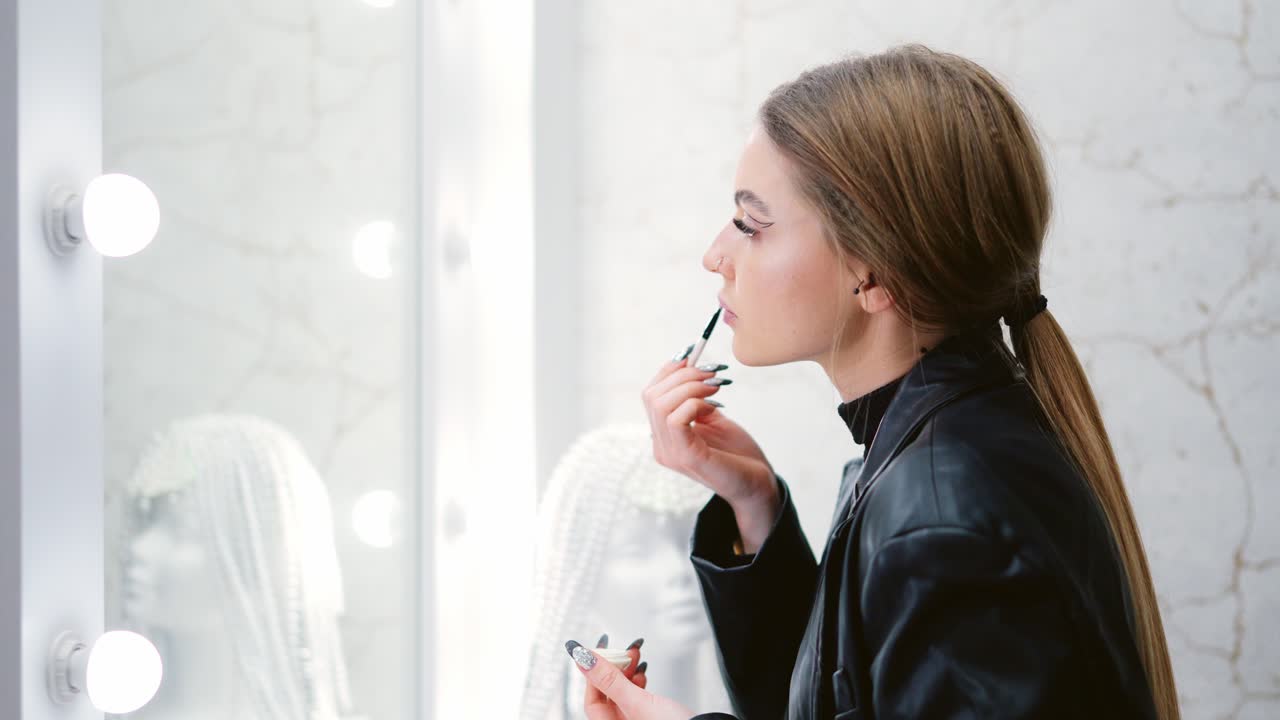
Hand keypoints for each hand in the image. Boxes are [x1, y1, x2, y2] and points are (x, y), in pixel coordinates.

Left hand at [567, 637, 693, 719]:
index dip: (591, 672)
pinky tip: (643, 670)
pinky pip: (636, 694)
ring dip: (627, 670)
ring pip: (622, 691)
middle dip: (612, 667)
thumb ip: (609, 680)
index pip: (591, 697)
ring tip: (634, 653)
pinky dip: (637, 680)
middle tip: (619, 649)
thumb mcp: (636, 702)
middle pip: (606, 692)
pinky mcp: (649, 715)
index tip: (593, 650)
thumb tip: (584, 659)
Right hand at [642, 353, 775, 509]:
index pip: (650, 393)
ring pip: (661, 404)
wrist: (757, 483)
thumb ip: (695, 396)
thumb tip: (687, 362)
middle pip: (651, 395)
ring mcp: (670, 453)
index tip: (694, 356)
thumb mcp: (712, 416)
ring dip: (690, 386)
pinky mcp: (686, 457)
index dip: (669, 370)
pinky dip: (694, 403)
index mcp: (663, 436)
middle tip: (712, 374)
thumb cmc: (737, 452)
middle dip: (683, 375)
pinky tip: (713, 407)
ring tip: (715, 388)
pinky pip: (676, 419)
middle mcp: (661, 446)